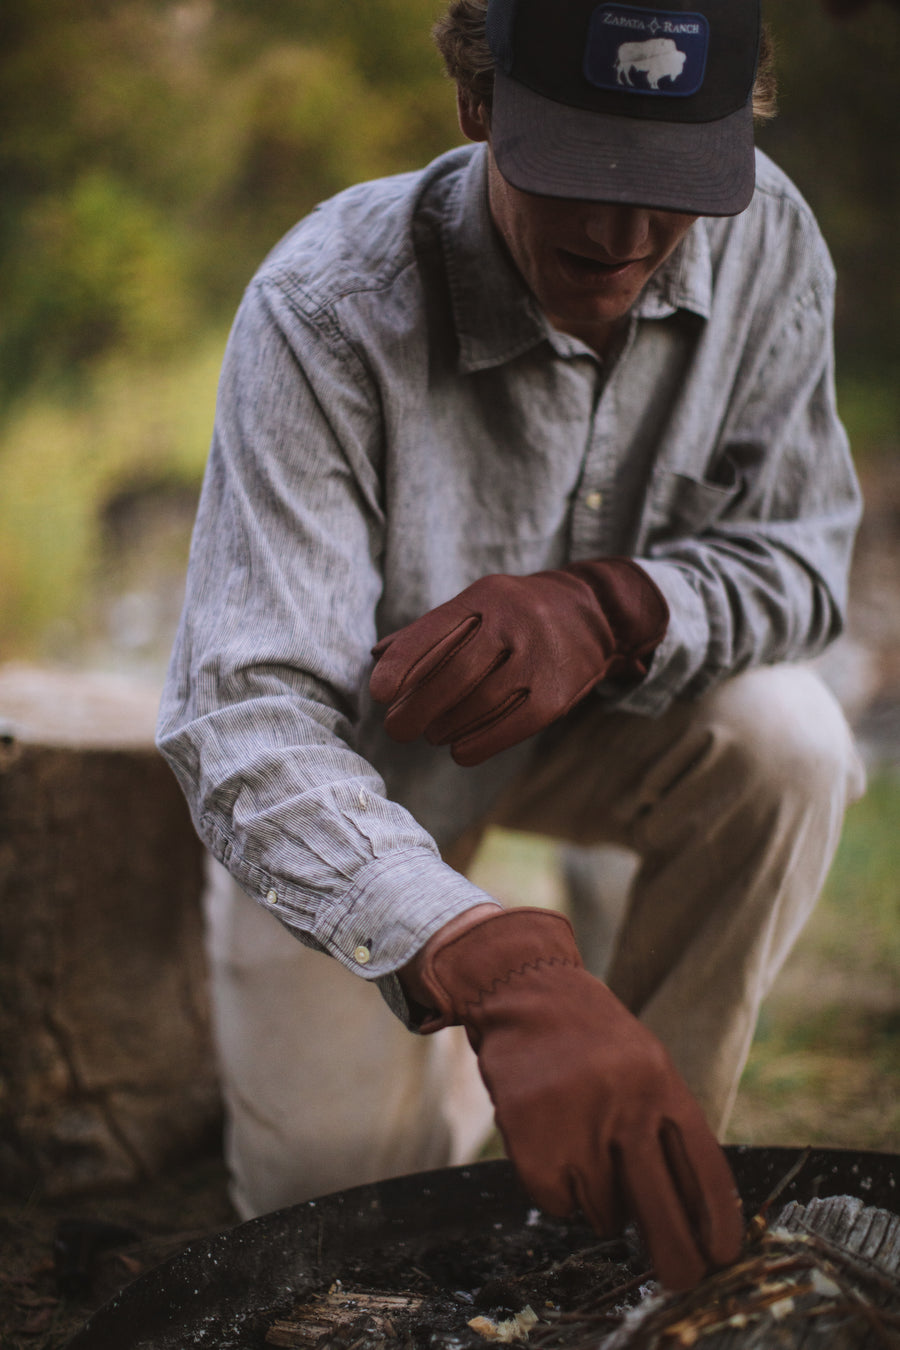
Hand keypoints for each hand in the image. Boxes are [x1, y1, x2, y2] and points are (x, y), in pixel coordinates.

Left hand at [369, 558, 667, 765]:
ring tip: (430, 735)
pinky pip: (511, 726)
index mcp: (484, 598)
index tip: (379, 693)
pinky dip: (478, 744)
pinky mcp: (557, 694)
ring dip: (445, 727)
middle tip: (396, 731)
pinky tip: (459, 751)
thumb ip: (430, 631)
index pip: (434, 631)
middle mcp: (514, 623)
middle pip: (454, 675)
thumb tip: (378, 658)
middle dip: (418, 708)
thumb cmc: (516, 615)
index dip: (402, 664)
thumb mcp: (477, 606)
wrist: (595, 613)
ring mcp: (539, 658)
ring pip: (480, 703)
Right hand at [403, 907, 742, 1290]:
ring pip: (605, 1213)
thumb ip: (664, 1128)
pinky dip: (559, 1191)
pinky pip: (558, 1205)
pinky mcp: (530, 1142)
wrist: (523, 991)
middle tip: (680, 1281)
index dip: (718, 1221)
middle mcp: (624, 1106)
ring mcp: (575, 1125)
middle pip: (660, 1209)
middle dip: (675, 1257)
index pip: (703, 1167)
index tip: (722, 1257)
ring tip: (586, 1150)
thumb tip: (687, 1216)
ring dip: (601, 1202)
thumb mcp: (645, 1066)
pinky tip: (553, 1145)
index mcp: (662, 1084)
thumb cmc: (590, 1038)